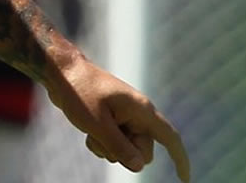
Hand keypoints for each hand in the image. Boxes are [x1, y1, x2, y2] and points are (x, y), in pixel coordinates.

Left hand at [46, 55, 190, 181]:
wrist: (61, 73)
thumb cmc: (79, 92)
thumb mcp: (97, 124)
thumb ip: (119, 146)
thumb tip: (139, 166)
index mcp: (142, 110)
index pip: (170, 138)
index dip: (180, 159)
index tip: (185, 180)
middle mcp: (138, 114)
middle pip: (143, 151)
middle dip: (124, 153)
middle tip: (102, 137)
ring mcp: (124, 118)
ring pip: (126, 150)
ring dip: (109, 148)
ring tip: (92, 131)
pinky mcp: (112, 121)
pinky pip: (113, 144)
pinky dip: (102, 144)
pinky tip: (88, 133)